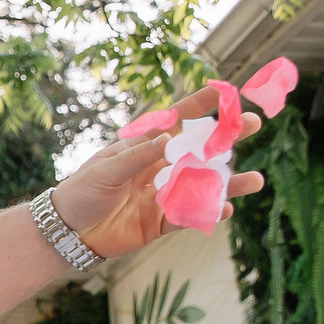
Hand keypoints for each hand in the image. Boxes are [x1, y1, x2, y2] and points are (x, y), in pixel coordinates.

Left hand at [53, 86, 266, 257]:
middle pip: (200, 150)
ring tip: (256, 180)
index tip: (226, 91)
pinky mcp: (162, 221)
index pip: (176, 121)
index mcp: (144, 147)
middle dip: (227, 138)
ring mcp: (164, 194)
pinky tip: (225, 209)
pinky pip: (191, 216)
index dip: (200, 106)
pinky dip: (208, 213)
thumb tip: (169, 140)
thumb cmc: (81, 191)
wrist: (67, 231)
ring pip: (203, 185)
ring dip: (229, 183)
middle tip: (254, 124)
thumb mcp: (105, 169)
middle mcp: (160, 167)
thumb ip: (137, 157)